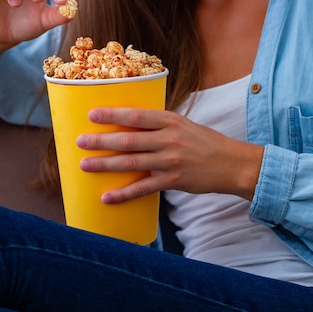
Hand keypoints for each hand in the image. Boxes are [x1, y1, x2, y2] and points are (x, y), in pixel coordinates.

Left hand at [76, 108, 264, 203]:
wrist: (232, 164)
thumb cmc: (205, 142)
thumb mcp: (183, 125)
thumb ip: (159, 125)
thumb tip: (129, 124)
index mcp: (170, 120)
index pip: (135, 116)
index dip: (112, 115)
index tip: (91, 115)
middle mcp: (169, 139)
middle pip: (128, 139)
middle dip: (101, 140)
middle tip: (80, 141)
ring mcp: (171, 161)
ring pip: (131, 162)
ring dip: (105, 164)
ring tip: (85, 165)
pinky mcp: (173, 181)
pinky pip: (143, 188)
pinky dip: (123, 193)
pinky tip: (107, 196)